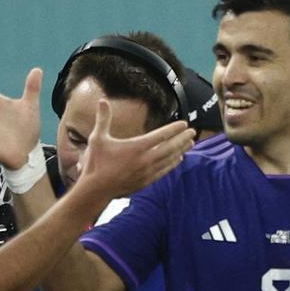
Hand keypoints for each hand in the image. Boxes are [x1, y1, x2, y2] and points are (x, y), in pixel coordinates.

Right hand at [74, 100, 194, 200]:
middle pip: (170, 147)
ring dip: (181, 150)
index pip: (161, 135)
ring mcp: (147, 172)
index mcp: (136, 147)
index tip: (184, 124)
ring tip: (191, 144)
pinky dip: (173, 164)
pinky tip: (178, 160)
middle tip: (193, 132)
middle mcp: (145, 159)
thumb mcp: (97, 138)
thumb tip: (102, 101)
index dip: (174, 129)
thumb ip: (103, 119)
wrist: (96, 189)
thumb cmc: (96, 163)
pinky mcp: (146, 181)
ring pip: (169, 159)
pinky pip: (164, 171)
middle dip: (182, 138)